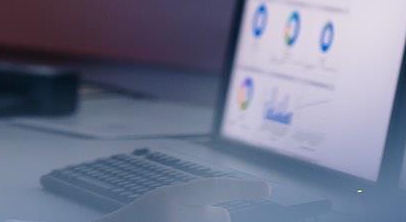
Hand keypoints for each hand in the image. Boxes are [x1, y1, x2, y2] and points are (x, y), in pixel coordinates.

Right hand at [97, 178, 271, 221]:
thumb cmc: (138, 220)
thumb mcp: (161, 202)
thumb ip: (191, 203)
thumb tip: (226, 215)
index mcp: (168, 199)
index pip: (213, 188)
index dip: (242, 187)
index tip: (266, 189)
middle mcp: (176, 217)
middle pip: (220, 217)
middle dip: (211, 218)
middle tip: (182, 218)